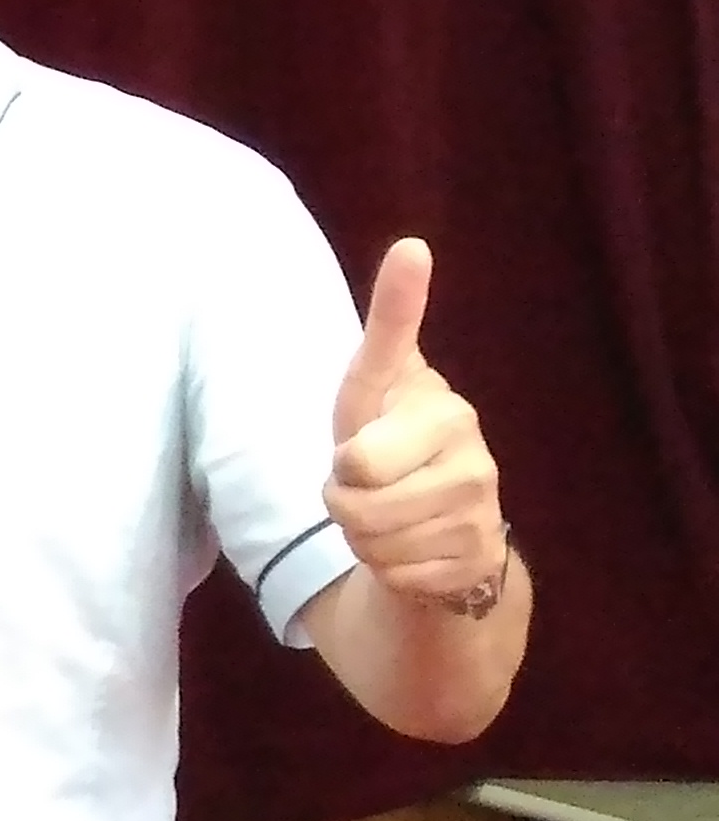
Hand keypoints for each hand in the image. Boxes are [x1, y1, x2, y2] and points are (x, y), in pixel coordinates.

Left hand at [326, 238, 505, 607]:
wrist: (444, 537)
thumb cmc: (389, 456)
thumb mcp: (366, 408)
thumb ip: (377, 359)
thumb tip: (409, 256)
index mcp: (430, 397)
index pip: (395, 346)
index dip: (400, 299)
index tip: (411, 248)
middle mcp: (466, 439)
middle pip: (353, 479)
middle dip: (338, 495)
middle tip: (361, 487)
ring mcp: (480, 499)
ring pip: (370, 532)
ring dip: (360, 536)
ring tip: (386, 517)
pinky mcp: (481, 554)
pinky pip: (395, 572)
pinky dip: (388, 571)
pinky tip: (413, 552)